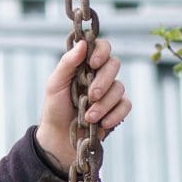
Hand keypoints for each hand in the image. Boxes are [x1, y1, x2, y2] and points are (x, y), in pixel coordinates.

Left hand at [37, 37, 130, 173]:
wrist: (59, 137)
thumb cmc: (55, 108)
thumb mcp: (55, 84)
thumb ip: (68, 63)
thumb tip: (83, 43)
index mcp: (85, 65)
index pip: (102, 47)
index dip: (101, 51)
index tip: (93, 63)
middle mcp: (100, 75)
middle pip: (114, 64)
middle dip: (103, 81)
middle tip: (91, 96)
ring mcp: (110, 92)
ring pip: (120, 87)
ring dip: (104, 103)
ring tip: (88, 117)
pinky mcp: (116, 109)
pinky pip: (126, 105)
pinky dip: (115, 114)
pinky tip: (103, 123)